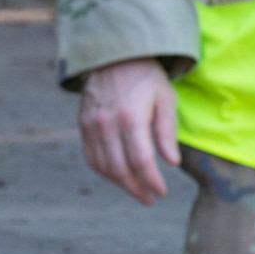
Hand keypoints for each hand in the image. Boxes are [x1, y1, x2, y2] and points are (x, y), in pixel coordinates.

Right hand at [78, 57, 179, 204]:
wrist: (113, 54)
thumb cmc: (145, 76)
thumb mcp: (166, 98)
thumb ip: (167, 131)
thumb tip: (172, 162)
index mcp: (130, 117)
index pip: (141, 160)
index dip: (151, 181)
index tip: (162, 193)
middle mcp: (107, 123)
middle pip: (119, 168)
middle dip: (136, 188)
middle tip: (150, 199)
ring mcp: (91, 124)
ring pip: (102, 166)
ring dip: (120, 183)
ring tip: (136, 190)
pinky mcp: (82, 123)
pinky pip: (90, 155)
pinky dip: (103, 170)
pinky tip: (117, 175)